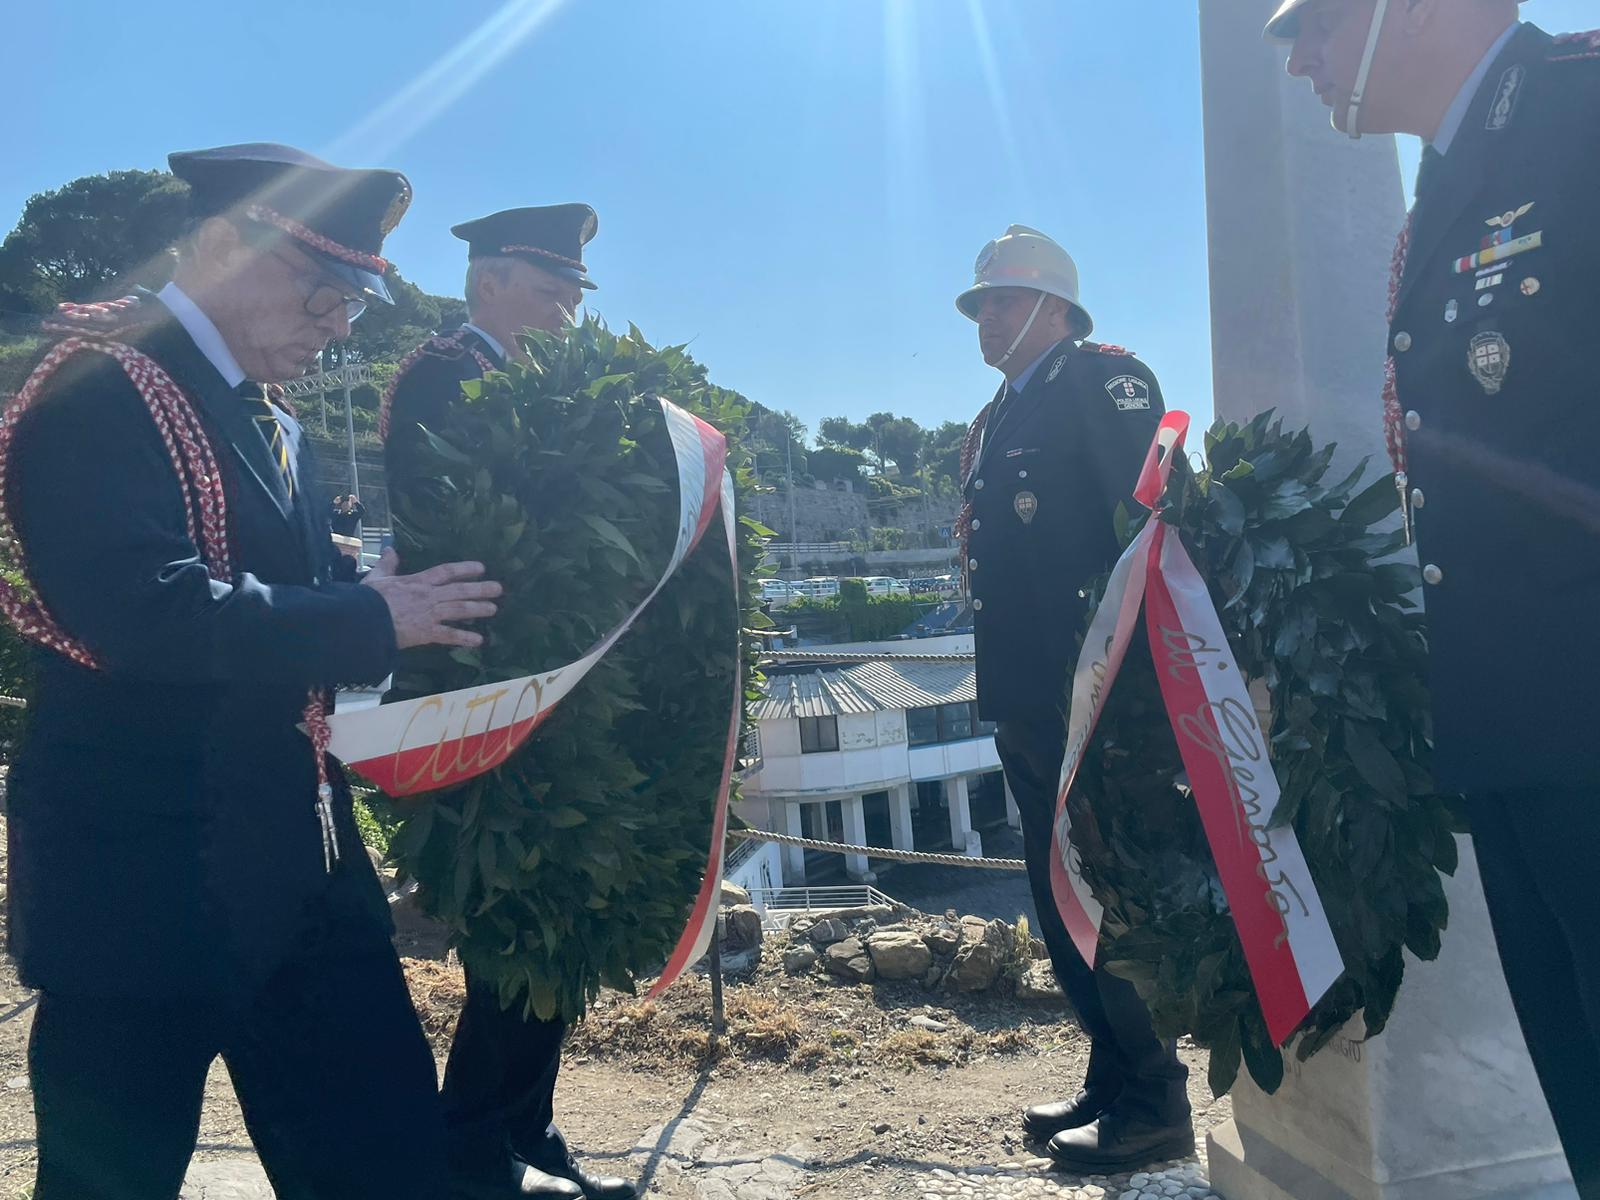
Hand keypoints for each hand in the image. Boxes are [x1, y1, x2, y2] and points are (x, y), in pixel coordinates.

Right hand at [362, 549, 502, 649]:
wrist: (363, 621)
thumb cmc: (367, 599)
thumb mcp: (377, 578)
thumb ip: (387, 564)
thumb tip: (390, 550)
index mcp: (418, 581)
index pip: (446, 572)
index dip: (464, 569)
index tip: (481, 568)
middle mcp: (429, 596)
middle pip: (459, 590)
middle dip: (480, 589)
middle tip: (498, 588)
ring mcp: (430, 614)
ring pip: (459, 609)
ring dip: (478, 609)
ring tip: (494, 609)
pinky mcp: (426, 633)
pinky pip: (449, 635)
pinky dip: (464, 638)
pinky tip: (479, 641)